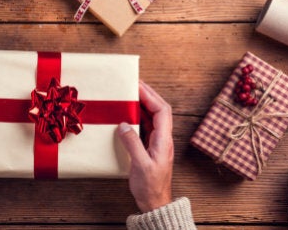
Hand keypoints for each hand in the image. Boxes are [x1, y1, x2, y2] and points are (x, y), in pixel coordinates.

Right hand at [117, 80, 173, 212]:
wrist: (155, 203)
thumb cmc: (150, 186)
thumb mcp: (140, 165)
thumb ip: (132, 143)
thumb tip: (123, 124)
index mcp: (164, 140)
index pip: (162, 110)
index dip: (151, 95)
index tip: (137, 85)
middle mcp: (163, 138)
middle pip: (159, 110)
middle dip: (147, 95)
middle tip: (133, 84)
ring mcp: (157, 143)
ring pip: (153, 117)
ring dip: (143, 104)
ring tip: (129, 95)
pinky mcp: (150, 148)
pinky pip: (146, 126)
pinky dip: (138, 116)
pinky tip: (128, 115)